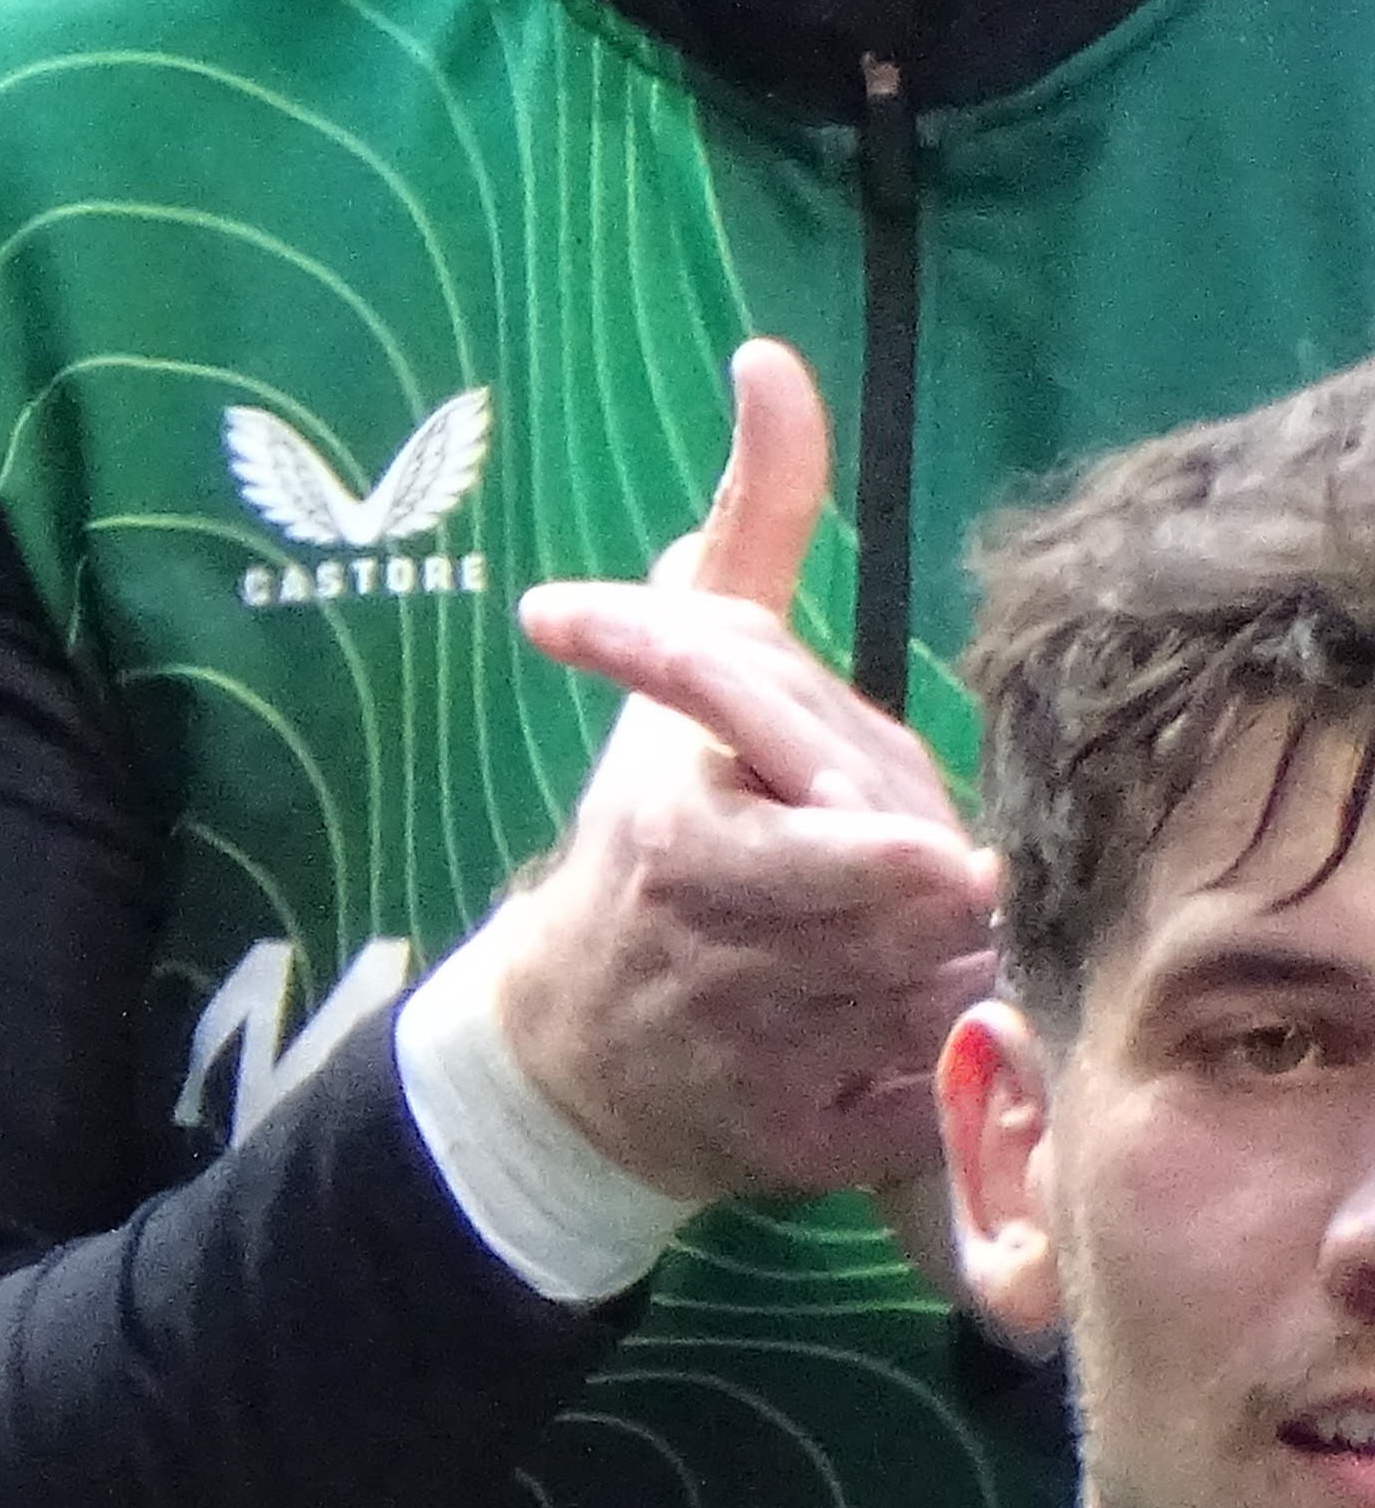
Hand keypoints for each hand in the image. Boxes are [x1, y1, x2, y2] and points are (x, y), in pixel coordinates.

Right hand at [482, 341, 1002, 1204]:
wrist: (562, 1054)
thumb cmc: (648, 837)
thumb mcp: (680, 677)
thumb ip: (751, 523)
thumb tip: (773, 361)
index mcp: (673, 845)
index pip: (800, 850)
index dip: (874, 857)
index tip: (937, 860)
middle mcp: (708, 957)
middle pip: (902, 916)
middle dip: (932, 893)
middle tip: (921, 878)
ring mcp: (754, 1059)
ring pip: (927, 1002)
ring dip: (946, 971)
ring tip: (909, 945)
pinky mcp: (796, 1146)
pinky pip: (924, 1101)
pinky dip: (937, 1074)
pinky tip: (902, 1036)